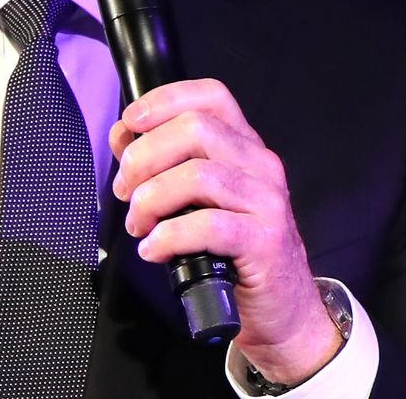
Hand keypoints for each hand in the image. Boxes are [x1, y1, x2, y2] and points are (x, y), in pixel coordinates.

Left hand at [108, 79, 343, 383]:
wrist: (283, 309)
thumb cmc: (235, 252)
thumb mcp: (201, 199)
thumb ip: (165, 164)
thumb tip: (123, 138)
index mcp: (245, 146)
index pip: (211, 96)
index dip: (164, 100)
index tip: (129, 123)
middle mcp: (261, 165)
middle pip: (195, 129)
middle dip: (145, 156)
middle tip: (126, 190)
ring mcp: (267, 201)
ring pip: (197, 176)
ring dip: (151, 199)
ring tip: (139, 225)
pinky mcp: (264, 242)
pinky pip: (208, 226)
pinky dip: (169, 236)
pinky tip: (153, 249)